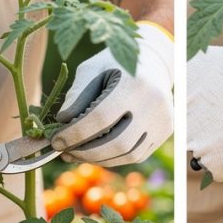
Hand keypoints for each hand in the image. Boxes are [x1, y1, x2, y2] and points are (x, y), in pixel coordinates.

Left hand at [52, 22, 173, 166]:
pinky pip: (137, 155)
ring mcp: (164, 120)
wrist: (153, 63)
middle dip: (86, 152)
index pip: (100, 118)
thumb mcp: (92, 70)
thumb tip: (63, 124)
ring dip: (99, 159)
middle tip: (64, 152)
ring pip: (128, 154)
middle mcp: (155, 104)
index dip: (74, 134)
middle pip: (117, 142)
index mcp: (135, 83)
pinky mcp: (166, 131)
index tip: (56, 141)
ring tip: (77, 154)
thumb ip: (77, 95)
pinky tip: (97, 153)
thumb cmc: (115, 64)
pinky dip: (114, 158)